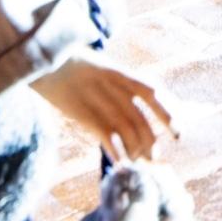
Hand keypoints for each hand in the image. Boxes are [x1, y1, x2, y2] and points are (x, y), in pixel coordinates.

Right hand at [30, 51, 176, 161]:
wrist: (43, 57)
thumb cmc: (69, 63)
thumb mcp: (98, 66)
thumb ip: (116, 83)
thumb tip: (133, 103)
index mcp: (121, 73)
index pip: (154, 93)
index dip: (168, 114)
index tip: (178, 132)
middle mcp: (115, 87)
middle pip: (142, 119)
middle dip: (150, 141)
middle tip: (153, 156)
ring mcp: (100, 100)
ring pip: (128, 130)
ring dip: (135, 150)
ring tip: (137, 162)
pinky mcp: (84, 113)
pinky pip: (107, 136)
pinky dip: (117, 152)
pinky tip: (120, 163)